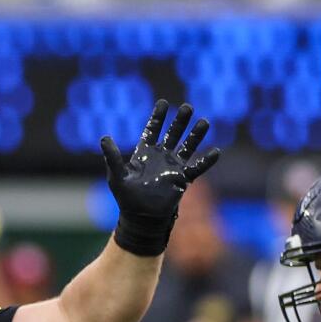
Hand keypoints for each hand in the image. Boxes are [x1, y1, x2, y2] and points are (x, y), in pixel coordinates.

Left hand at [100, 100, 219, 256]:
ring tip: (204, 121)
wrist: (141, 218)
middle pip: (173, 134)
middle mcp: (161, 157)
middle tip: (187, 107)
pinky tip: (216, 151)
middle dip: (180, 121)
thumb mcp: (117, 176)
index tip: (163, 103)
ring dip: (196, 135)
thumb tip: (104, 138)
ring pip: (188, 146)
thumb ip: (112, 157)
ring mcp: (173, 167)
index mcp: (145, 154)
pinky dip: (207, 161)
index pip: (153, 131)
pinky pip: (197, 168)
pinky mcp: (183, 179)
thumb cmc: (127, 198)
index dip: (158, 117)